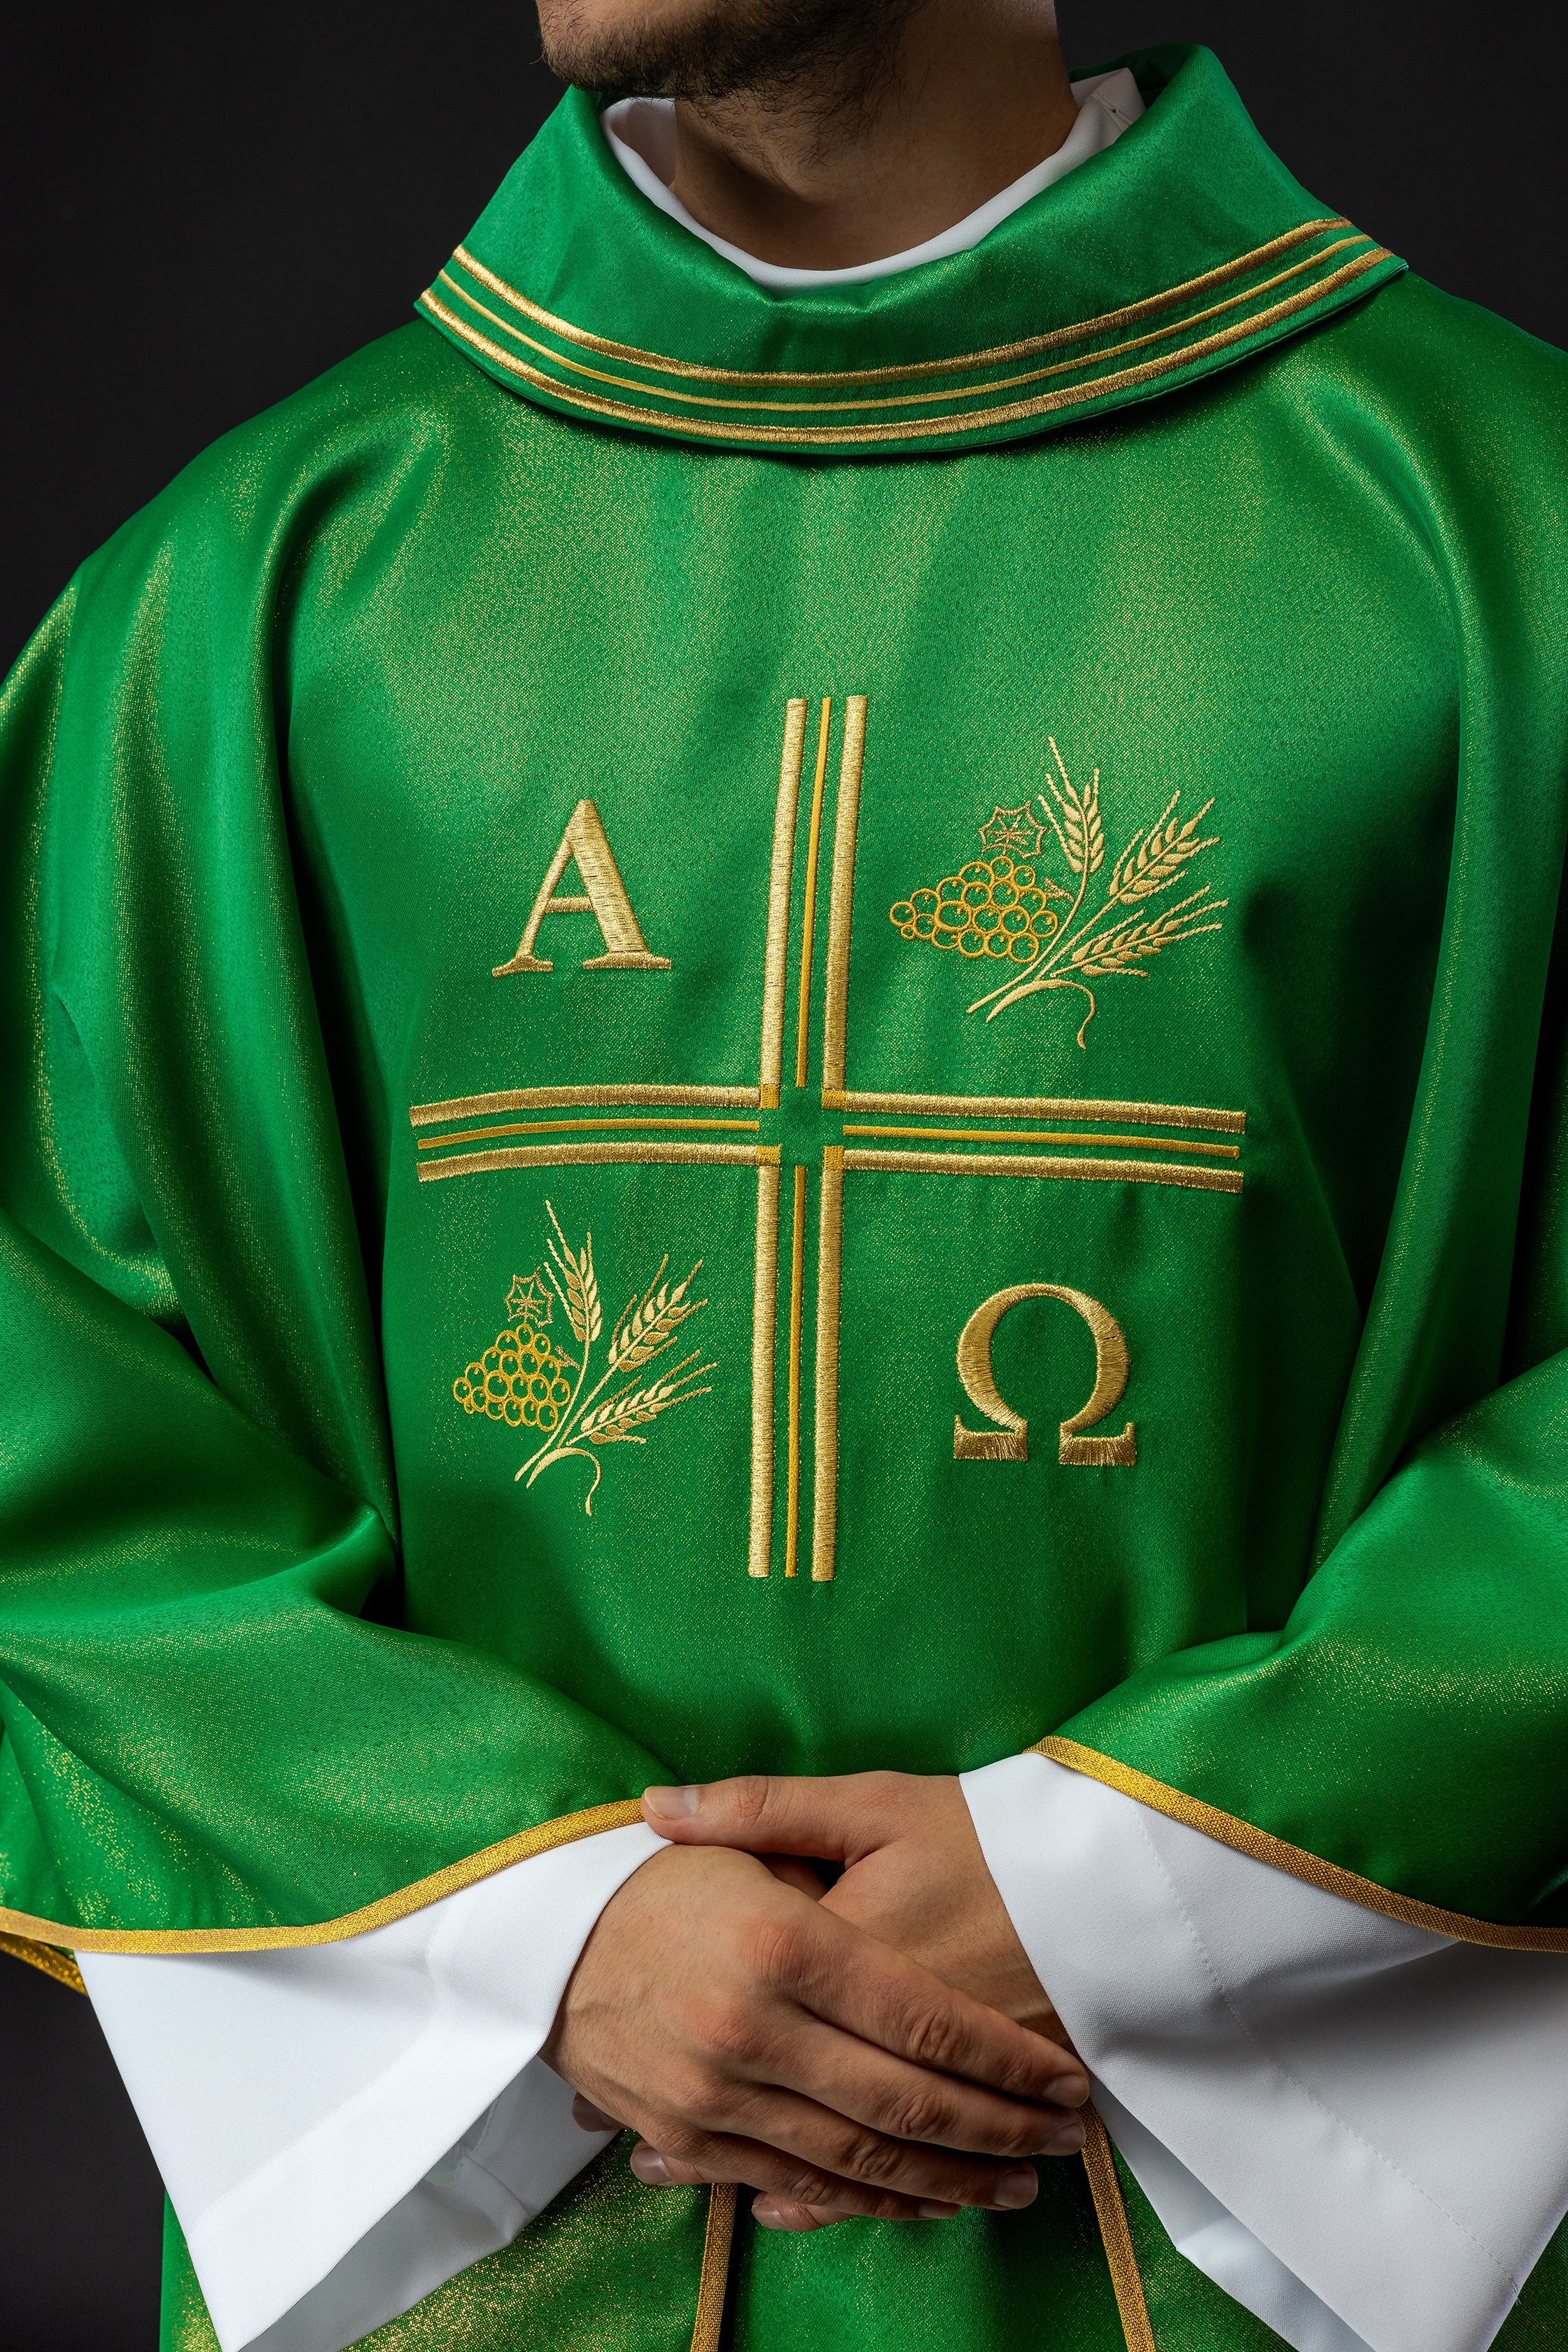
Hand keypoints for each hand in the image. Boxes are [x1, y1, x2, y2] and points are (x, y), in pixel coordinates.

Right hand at [544, 1840, 1086, 2230]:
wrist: (545, 1936)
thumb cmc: (669, 1874)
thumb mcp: (756, 1842)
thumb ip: (846, 1878)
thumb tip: (935, 1900)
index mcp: (783, 1944)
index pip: (923, 2023)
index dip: (1005, 2060)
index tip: (1063, 2077)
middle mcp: (752, 2028)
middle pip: (905, 2103)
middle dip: (1001, 2130)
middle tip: (1065, 2138)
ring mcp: (717, 2094)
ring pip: (861, 2160)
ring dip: (952, 2180)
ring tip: (1018, 2182)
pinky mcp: (690, 2136)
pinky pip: (800, 2184)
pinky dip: (871, 2200)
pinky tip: (926, 2200)